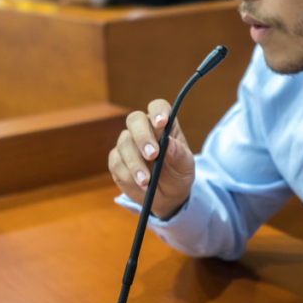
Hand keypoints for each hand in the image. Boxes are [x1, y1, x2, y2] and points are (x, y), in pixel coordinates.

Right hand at [108, 100, 194, 219]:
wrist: (167, 196)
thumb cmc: (178, 174)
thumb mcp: (185, 166)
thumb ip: (179, 154)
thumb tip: (169, 144)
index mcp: (163, 125)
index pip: (158, 107)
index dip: (158, 111)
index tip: (161, 123)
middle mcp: (143, 129)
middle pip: (135, 120)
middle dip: (142, 137)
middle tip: (152, 155)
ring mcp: (128, 144)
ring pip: (124, 143)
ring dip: (135, 163)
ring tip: (146, 181)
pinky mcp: (117, 160)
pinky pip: (116, 163)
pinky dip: (128, 175)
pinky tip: (140, 185)